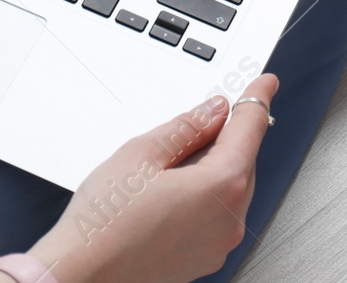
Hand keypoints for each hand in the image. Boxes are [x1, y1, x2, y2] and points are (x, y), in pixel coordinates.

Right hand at [24, 75, 277, 282]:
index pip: (251, 128)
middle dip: (225, 136)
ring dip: (212, 168)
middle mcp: (229, 220)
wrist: (82, 276)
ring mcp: (218, 245)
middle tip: (196, 120)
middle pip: (242, 160)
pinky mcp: (203, 260)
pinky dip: (203, 197)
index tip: (264, 83)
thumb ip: (186, 127)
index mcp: (221, 186)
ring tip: (165, 166)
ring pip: (230, 190)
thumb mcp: (141, 154)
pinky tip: (167, 194)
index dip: (256, 97)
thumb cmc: (105, 223)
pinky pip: (216, 216)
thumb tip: (213, 111)